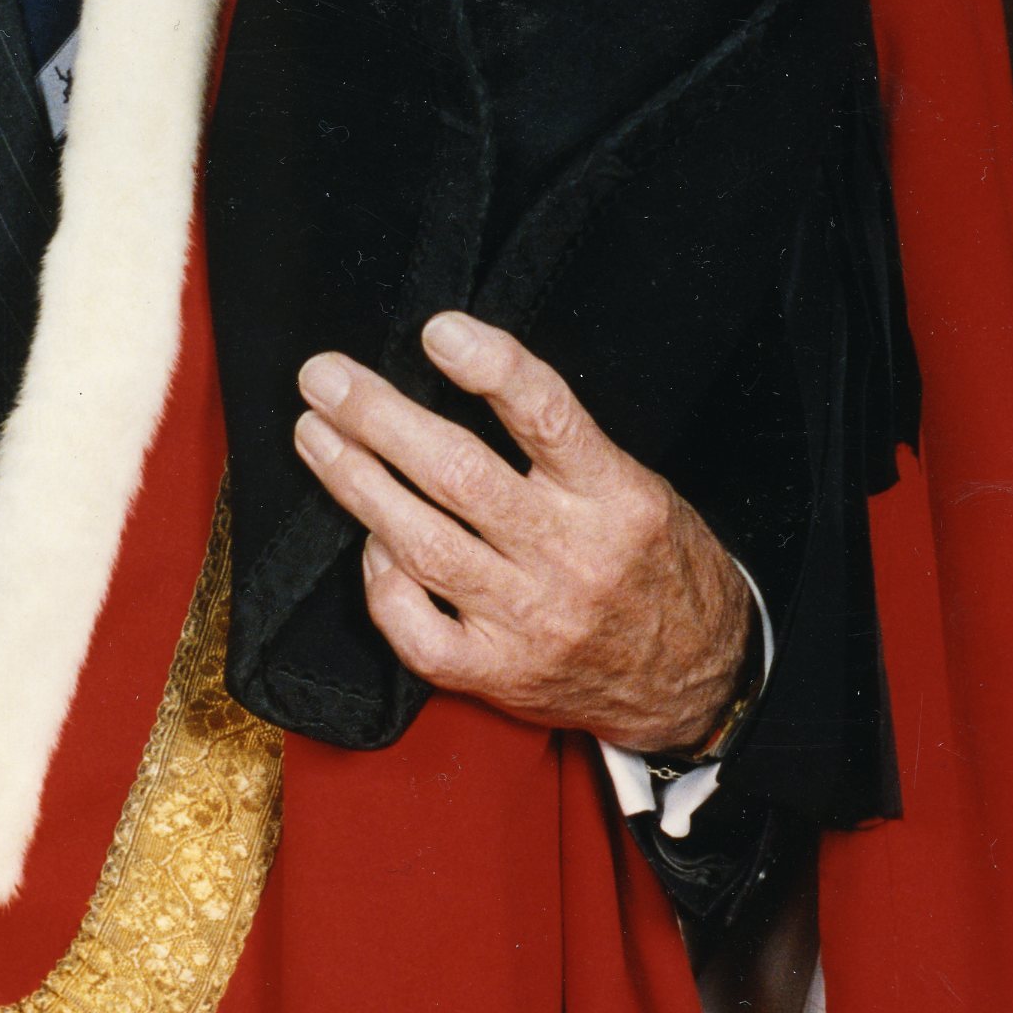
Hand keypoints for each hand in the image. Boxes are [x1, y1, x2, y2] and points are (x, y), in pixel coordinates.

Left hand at [292, 312, 751, 753]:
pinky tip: (368, 541)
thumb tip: (460, 372)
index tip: (437, 330)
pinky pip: (417, 632)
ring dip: (356, 482)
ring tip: (315, 435)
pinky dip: (381, 582)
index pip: (547, 416)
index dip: (490, 366)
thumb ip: (559, 444)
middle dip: (377, 418)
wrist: (697, 682)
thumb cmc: (655, 566)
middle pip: (458, 476)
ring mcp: (530, 622)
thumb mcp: (636, 486)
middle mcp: (571, 558)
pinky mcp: (500, 675)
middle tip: (325, 378)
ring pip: (423, 544)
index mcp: (615, 498)